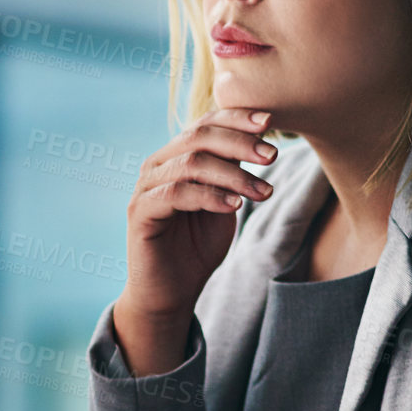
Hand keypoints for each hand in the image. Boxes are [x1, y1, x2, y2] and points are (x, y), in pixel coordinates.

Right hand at [115, 108, 276, 374]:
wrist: (171, 291)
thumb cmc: (197, 246)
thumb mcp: (225, 201)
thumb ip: (234, 172)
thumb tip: (261, 137)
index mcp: (176, 156)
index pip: (206, 124)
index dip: (237, 118)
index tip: (271, 122)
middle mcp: (157, 165)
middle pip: (199, 137)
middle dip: (240, 143)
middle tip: (271, 156)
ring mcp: (145, 187)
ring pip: (191, 164)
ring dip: (233, 175)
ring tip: (262, 191)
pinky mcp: (140, 212)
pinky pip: (176, 194)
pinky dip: (210, 196)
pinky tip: (235, 206)